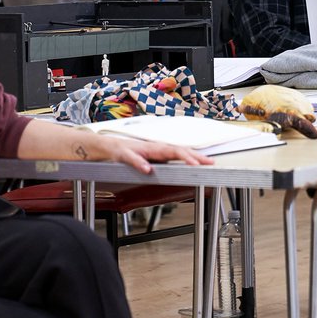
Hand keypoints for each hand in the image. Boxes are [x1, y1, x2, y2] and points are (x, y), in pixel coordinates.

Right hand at [95, 135, 214, 174]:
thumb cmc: (129, 153)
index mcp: (158, 150)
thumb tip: (175, 170)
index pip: (180, 152)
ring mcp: (140, 150)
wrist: (107, 147)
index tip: (209, 162)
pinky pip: (133, 159)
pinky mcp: (126, 154)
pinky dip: (140, 163)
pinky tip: (147, 169)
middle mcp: (153, 148)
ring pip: (160, 151)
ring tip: (191, 162)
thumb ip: (160, 164)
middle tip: (207, 162)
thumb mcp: (148, 160)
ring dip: (176, 155)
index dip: (195, 156)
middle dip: (192, 156)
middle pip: (176, 150)